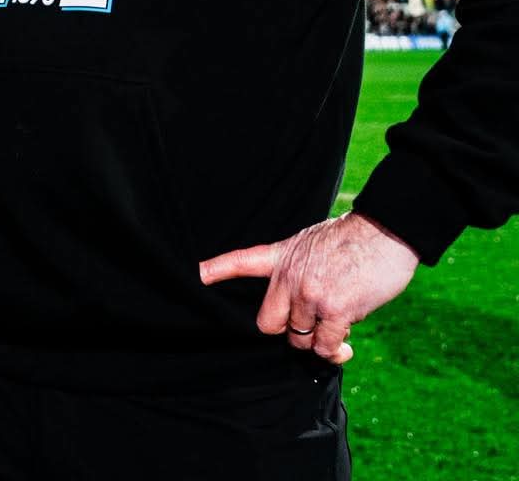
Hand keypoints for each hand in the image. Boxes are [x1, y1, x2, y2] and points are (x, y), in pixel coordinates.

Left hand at [199, 212, 419, 364]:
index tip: (196, 274)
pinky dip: (335, 349)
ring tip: (338, 325)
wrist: (385, 232)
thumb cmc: (355, 240)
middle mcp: (291, 277)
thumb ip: (301, 271)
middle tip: (311, 325)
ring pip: (301, 340)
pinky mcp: (335, 310)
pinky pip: (325, 346)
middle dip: (288, 331)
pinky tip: (346, 340)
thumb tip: (307, 310)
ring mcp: (311, 294)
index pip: (243, 261)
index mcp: (284, 256)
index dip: (217, 269)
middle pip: (269, 323)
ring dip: (319, 340)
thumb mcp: (313, 243)